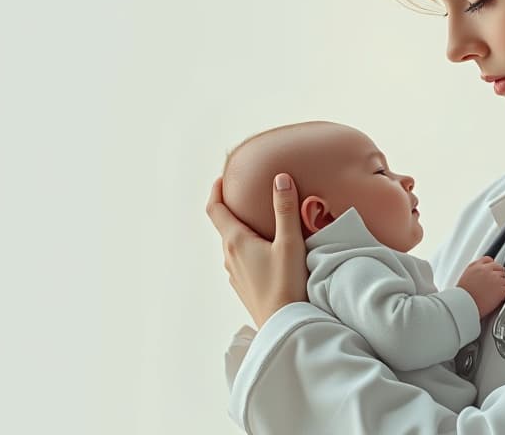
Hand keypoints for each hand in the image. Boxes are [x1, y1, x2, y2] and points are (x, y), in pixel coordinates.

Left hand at [206, 173, 308, 327]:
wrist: (284, 326)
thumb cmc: (287, 284)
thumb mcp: (290, 242)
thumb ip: (285, 209)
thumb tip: (280, 178)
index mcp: (236, 242)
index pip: (215, 210)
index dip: (216, 191)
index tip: (222, 178)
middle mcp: (229, 257)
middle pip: (225, 226)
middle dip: (234, 209)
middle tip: (249, 195)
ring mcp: (235, 274)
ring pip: (234, 244)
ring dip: (243, 230)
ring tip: (261, 222)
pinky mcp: (244, 287)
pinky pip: (241, 260)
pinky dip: (249, 248)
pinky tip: (267, 252)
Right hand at [457, 256, 504, 317]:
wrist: (464, 306)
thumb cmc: (462, 297)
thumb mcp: (464, 277)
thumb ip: (474, 271)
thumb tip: (480, 272)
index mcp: (476, 266)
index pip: (489, 260)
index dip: (492, 267)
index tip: (493, 271)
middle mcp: (487, 270)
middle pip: (500, 268)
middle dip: (499, 275)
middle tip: (496, 284)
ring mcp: (495, 279)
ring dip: (503, 284)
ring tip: (496, 291)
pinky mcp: (501, 289)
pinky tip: (501, 296)